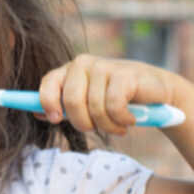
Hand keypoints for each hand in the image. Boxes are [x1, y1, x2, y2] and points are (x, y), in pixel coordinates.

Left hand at [38, 54, 185, 134]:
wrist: (157, 94)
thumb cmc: (116, 100)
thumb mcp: (85, 104)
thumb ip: (62, 107)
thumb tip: (36, 113)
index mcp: (68, 71)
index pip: (48, 83)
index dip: (48, 103)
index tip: (55, 120)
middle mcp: (83, 64)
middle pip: (71, 100)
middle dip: (83, 122)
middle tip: (95, 129)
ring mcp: (104, 66)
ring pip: (94, 108)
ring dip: (107, 126)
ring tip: (117, 127)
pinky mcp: (125, 74)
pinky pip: (114, 106)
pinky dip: (121, 119)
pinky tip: (130, 119)